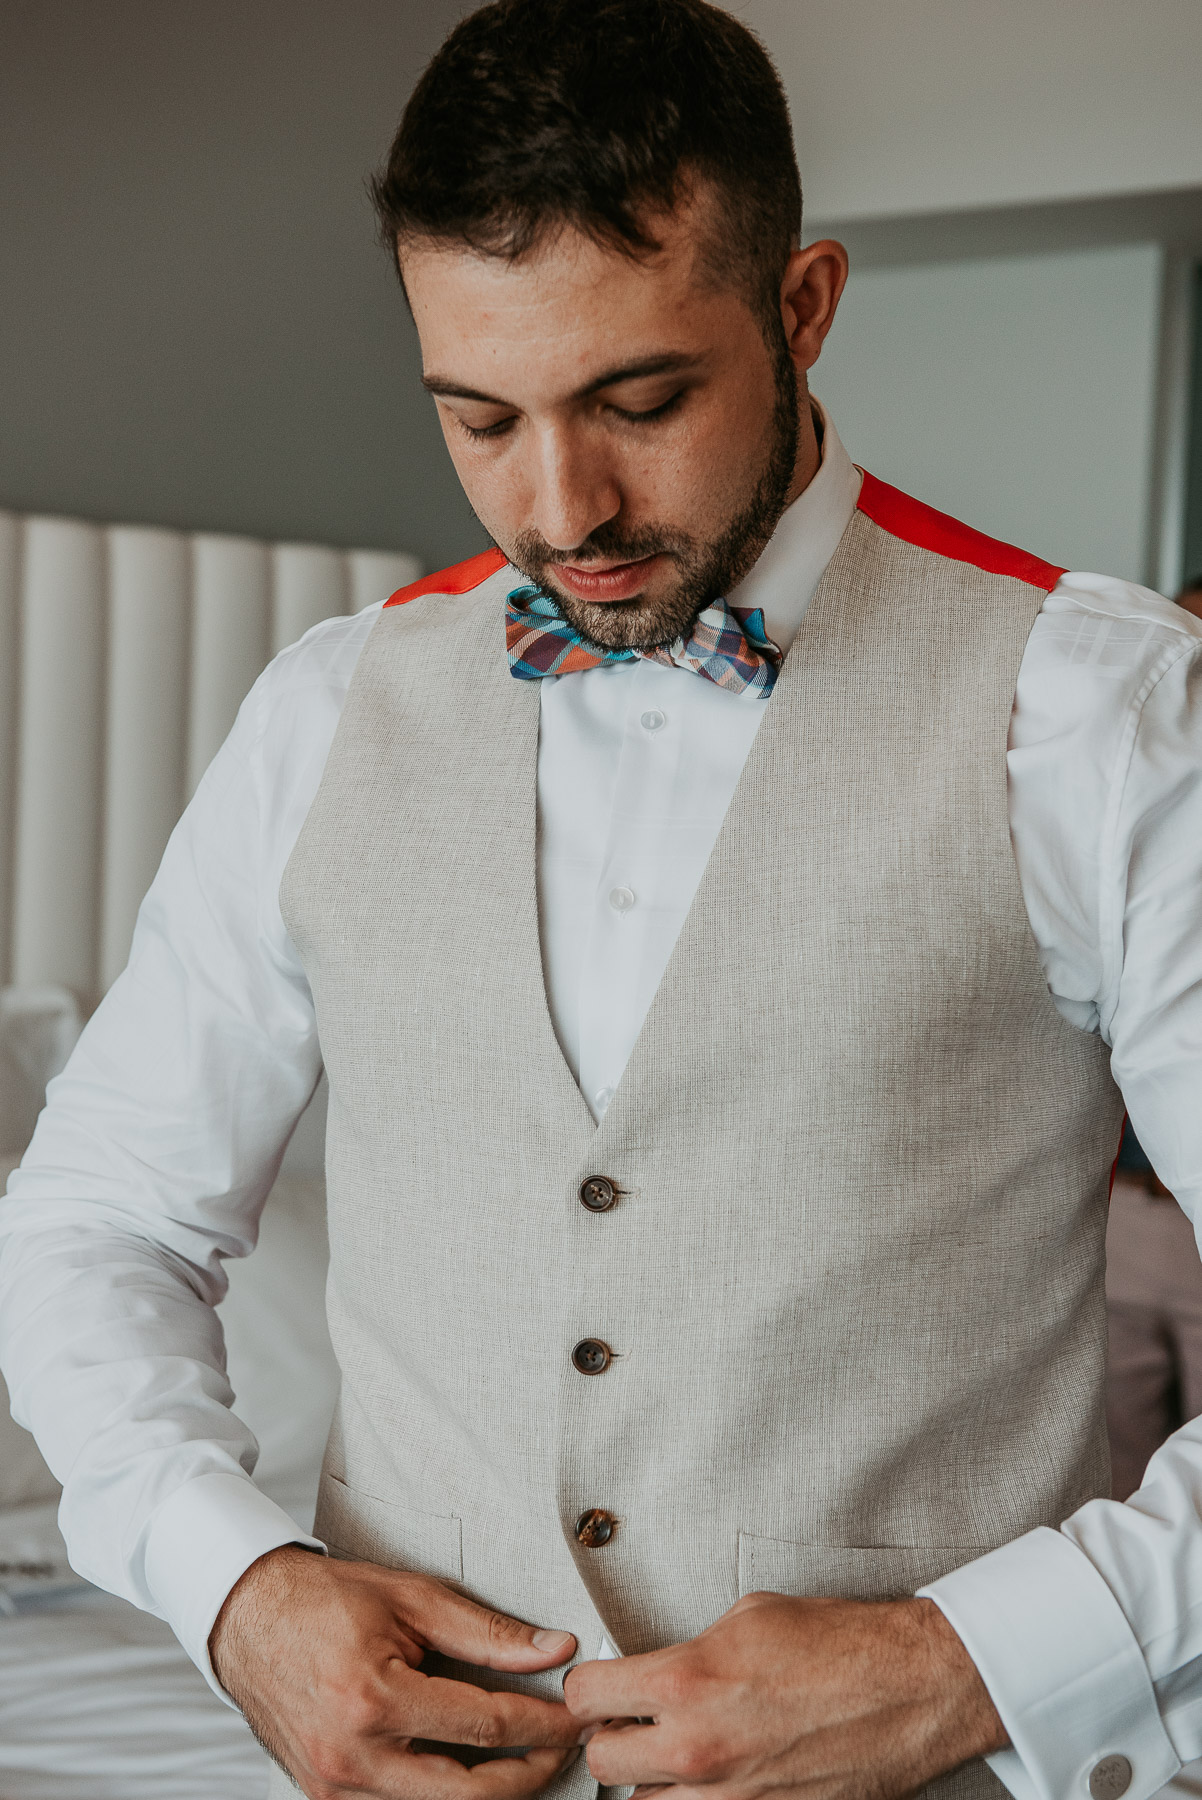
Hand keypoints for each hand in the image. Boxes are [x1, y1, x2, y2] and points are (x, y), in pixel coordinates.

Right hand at [209, 1544, 580, 1798]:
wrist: (246, 1617)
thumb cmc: (325, 1600)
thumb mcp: (411, 1598)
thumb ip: (486, 1632)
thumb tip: (554, 1651)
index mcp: (374, 1699)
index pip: (485, 1726)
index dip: (543, 1725)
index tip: (576, 1716)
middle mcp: (352, 1755)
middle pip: (469, 1793)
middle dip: (529, 1774)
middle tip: (562, 1746)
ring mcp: (335, 1786)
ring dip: (489, 1790)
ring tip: (525, 1755)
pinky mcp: (325, 1796)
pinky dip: (442, 1792)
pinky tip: (470, 1765)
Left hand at [563, 1591, 1006, 1799]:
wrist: (909, 1688)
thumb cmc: (838, 1643)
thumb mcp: (747, 1616)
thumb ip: (688, 1648)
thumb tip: (656, 1667)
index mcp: (687, 1681)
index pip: (586, 1697)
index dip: (589, 1687)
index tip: (602, 1684)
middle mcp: (698, 1748)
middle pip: (603, 1763)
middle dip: (613, 1738)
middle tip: (635, 1719)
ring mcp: (731, 1798)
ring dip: (654, 1780)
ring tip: (681, 1749)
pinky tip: (721, 1774)